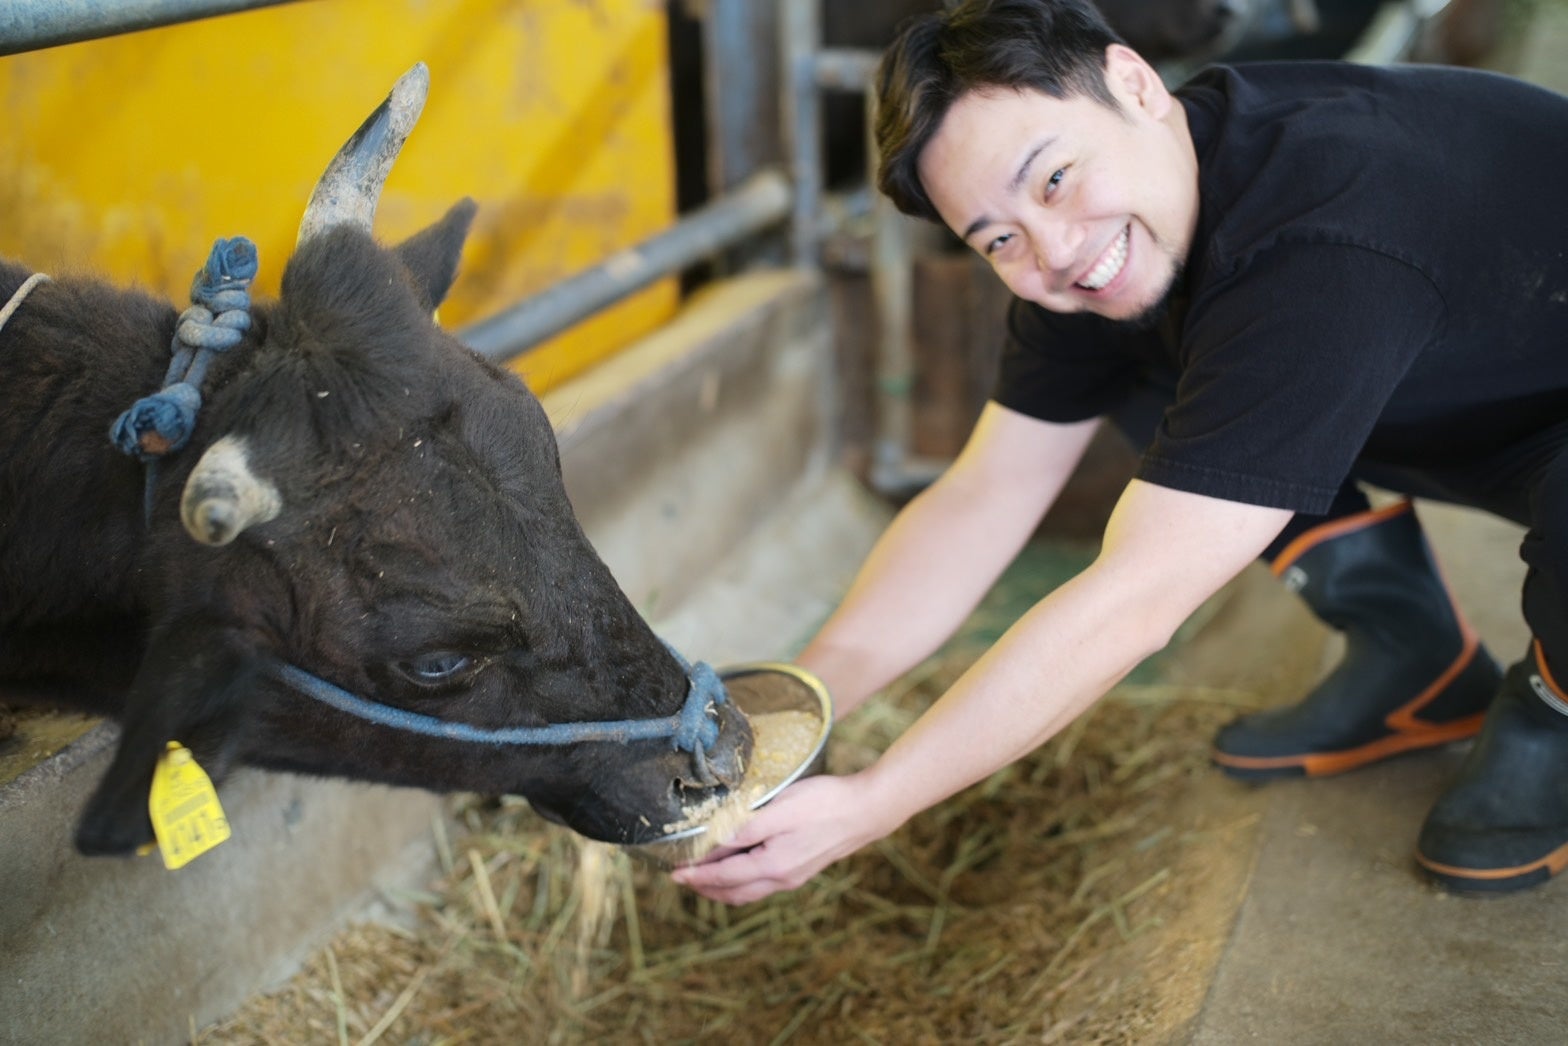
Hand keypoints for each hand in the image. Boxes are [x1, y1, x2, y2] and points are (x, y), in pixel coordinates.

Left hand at [670, 772, 888, 904]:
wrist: (866, 810)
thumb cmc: (824, 804)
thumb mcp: (780, 810)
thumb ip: (745, 829)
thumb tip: (714, 843)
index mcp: (772, 866)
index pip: (723, 877)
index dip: (696, 876)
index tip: (674, 874)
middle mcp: (781, 878)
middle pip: (733, 893)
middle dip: (706, 888)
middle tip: (683, 877)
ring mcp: (793, 877)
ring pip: (748, 892)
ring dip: (723, 887)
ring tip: (705, 876)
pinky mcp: (801, 869)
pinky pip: (762, 885)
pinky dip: (742, 882)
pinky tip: (740, 867)